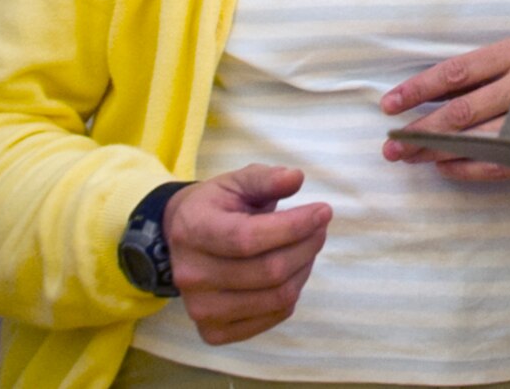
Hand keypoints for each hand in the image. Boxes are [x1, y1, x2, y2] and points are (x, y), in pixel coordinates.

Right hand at [163, 164, 330, 345]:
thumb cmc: (219, 206)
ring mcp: (200, 309)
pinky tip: (292, 271)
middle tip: (320, 227)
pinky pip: (273, 317)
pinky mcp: (214, 332)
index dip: (293, 226)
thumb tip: (295, 178)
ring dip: (305, 268)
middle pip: (269, 271)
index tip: (323, 210)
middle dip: (308, 245)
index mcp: (193, 231)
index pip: (247, 238)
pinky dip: (294, 293)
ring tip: (307, 246)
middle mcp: (190, 275)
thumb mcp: (239, 181)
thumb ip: (267, 178)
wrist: (185, 239)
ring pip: (277, 297)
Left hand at [381, 36, 509, 180]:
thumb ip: (474, 74)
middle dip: (421, 130)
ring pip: (475, 140)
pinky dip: (465, 168)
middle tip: (392, 144)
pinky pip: (496, 164)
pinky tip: (443, 168)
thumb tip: (420, 96)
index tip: (389, 105)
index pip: (456, 72)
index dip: (419, 89)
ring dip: (436, 152)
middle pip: (461, 111)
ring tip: (409, 157)